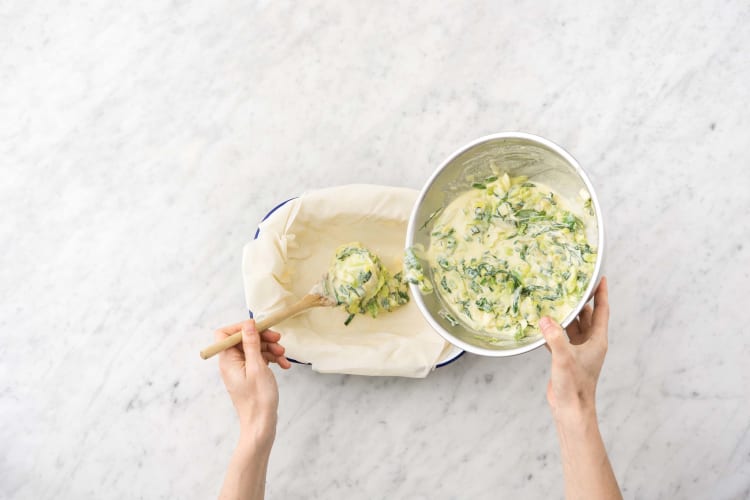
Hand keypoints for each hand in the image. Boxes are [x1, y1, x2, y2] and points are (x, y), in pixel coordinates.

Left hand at [215, 320, 290, 447]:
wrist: (261, 423)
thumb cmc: (258, 398)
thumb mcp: (257, 367)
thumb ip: (251, 344)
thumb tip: (248, 324)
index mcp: (227, 360)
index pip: (225, 334)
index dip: (241, 327)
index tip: (259, 327)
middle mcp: (231, 363)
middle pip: (243, 339)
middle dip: (262, 338)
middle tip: (278, 339)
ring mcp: (241, 369)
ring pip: (254, 349)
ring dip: (270, 349)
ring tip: (283, 355)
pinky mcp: (250, 374)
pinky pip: (260, 359)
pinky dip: (272, 359)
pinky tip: (284, 365)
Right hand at [540, 277, 609, 420]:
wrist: (571, 409)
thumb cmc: (574, 386)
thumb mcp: (564, 358)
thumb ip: (555, 337)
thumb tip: (545, 319)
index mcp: (597, 340)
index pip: (601, 311)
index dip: (601, 294)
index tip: (600, 278)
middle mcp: (590, 343)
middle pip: (586, 316)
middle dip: (580, 300)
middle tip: (571, 284)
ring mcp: (578, 351)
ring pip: (572, 326)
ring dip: (564, 315)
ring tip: (553, 300)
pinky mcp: (566, 358)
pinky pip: (560, 338)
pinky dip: (552, 330)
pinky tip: (541, 325)